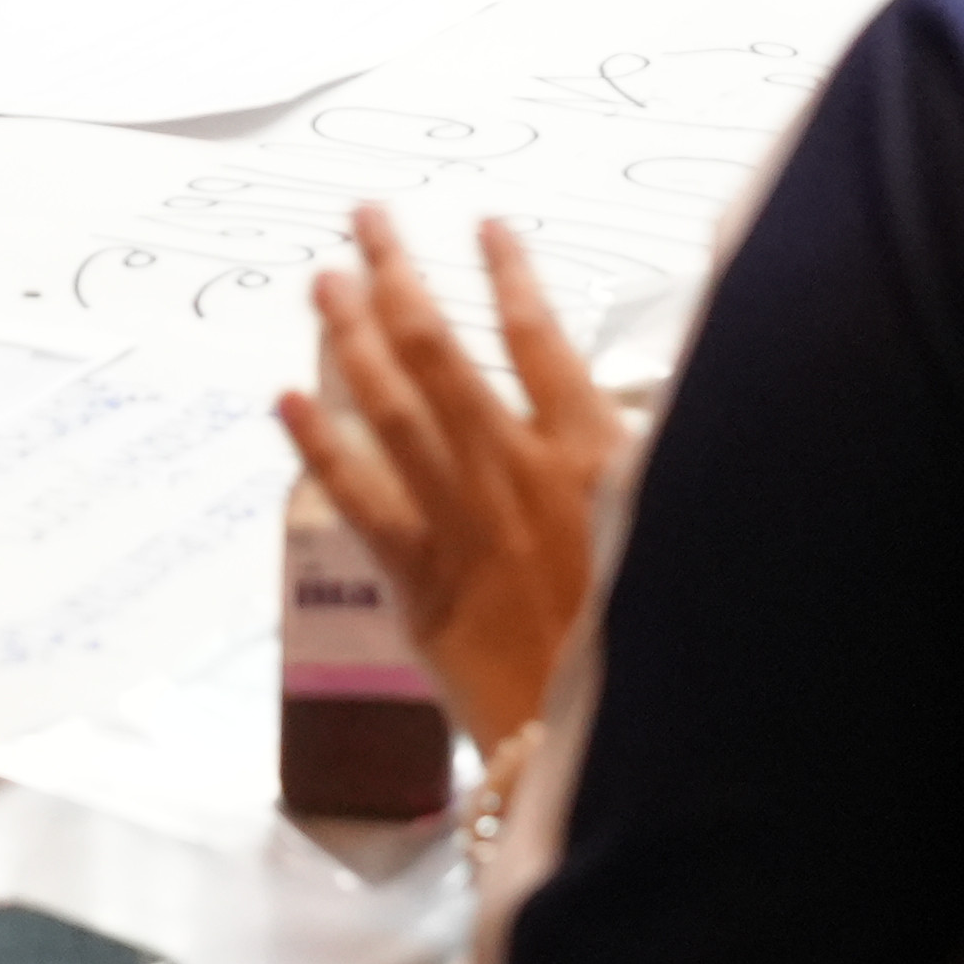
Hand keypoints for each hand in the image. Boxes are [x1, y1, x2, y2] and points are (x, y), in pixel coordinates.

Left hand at [279, 211, 623, 753]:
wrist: (622, 744)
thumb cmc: (659, 645)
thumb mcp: (679, 529)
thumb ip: (656, 457)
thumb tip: (644, 400)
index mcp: (596, 456)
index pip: (544, 338)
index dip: (510, 275)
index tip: (485, 226)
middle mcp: (521, 476)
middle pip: (444, 352)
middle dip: (400, 276)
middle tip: (364, 219)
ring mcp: (466, 526)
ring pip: (392, 410)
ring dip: (349, 338)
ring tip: (323, 282)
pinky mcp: (423, 585)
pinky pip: (359, 501)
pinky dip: (317, 447)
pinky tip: (284, 400)